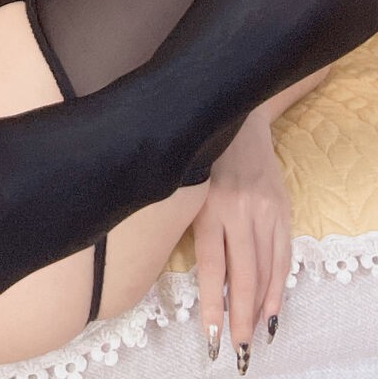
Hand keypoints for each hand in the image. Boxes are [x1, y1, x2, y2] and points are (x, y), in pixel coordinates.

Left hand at [193, 113, 290, 366]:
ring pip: (265, 268)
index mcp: (208, 205)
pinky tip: (272, 307)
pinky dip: (278, 284)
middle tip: (236, 346)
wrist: (237, 119)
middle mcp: (239, 210)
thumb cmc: (198, 156)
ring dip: (260, 306)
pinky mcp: (282, 208)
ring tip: (253, 335)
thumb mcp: (184, 186)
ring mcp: (264, 210)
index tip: (211, 333)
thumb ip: (188, 223)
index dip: (212, 302)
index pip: (211, 266)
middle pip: (242, 274)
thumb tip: (183, 270)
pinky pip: (283, 254)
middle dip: (240, 315)